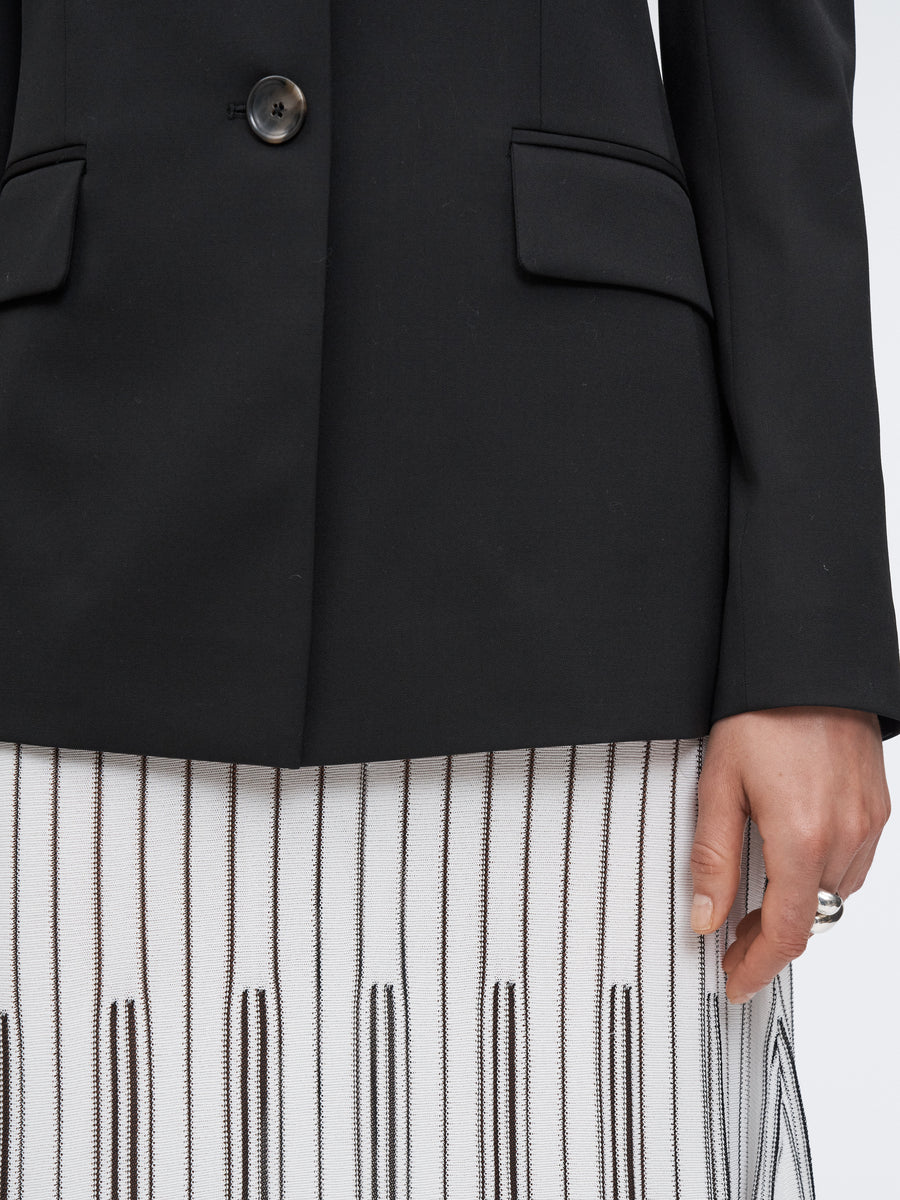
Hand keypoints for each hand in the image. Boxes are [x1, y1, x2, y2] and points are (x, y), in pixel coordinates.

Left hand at [689, 705, 890, 1003]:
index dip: (758, 964)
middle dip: (771, 937)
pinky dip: (822, 875)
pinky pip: (854, 863)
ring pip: (835, 894)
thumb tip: (703, 917)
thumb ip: (712, 857)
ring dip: (798, 905)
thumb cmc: (760, 714)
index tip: (733, 980)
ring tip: (756, 897)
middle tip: (731, 938)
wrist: (807, 663)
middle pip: (812, 918)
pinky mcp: (878, 807)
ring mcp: (869, 823)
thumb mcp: (718, 784)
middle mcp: (845, 837)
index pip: (787, 932)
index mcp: (801, 837)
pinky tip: (792, 859)